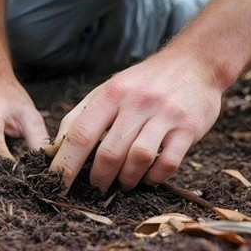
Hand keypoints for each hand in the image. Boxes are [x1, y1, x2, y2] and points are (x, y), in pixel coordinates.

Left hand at [48, 50, 222, 191]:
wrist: (195, 62)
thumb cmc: (144, 82)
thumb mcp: (110, 89)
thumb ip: (82, 116)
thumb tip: (54, 149)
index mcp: (111, 94)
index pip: (80, 134)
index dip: (65, 164)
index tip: (57, 184)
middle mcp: (136, 102)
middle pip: (109, 153)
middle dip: (98, 178)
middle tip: (96, 187)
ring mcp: (164, 115)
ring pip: (138, 160)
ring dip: (127, 180)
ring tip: (123, 183)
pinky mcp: (188, 128)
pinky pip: (168, 163)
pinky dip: (154, 177)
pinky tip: (148, 177)